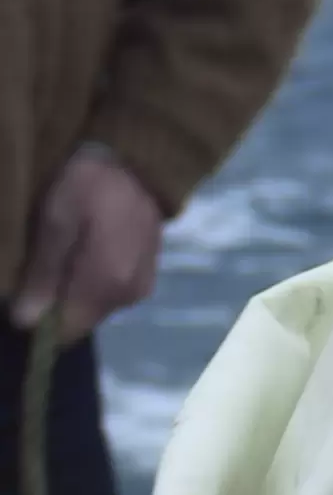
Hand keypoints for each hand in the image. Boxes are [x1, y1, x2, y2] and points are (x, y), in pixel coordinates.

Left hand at [12, 145, 166, 343]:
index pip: (64, 332)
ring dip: (73, 290)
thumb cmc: (89, 186)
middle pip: (78, 322)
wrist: (137, 161)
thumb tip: (25, 321)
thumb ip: (42, 273)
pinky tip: (87, 250)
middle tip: (44, 262)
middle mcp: (129, 295)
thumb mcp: (55, 220)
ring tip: (67, 252)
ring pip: (92, 309)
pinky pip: (109, 295)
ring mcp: (141, 287)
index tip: (26, 292)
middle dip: (56, 302)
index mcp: (107, 284)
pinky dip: (92, 281)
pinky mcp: (146, 277)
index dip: (39, 320)